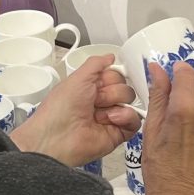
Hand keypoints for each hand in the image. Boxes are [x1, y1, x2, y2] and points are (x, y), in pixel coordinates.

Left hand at [10, 55, 139, 166]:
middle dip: (112, 92)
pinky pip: (135, 121)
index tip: (100, 82)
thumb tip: (110, 56)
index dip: (112, 77)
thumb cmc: (61, 108)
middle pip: (125, 87)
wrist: (57, 138)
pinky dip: (126, 117)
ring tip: (98, 114)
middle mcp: (102, 102)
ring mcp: (111, 117)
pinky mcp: (118, 133)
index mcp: (92, 87)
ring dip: (115, 104)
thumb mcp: (78, 77)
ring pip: (131, 102)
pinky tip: (110, 120)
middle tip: (95, 100)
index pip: (116, 75)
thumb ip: (96, 64)